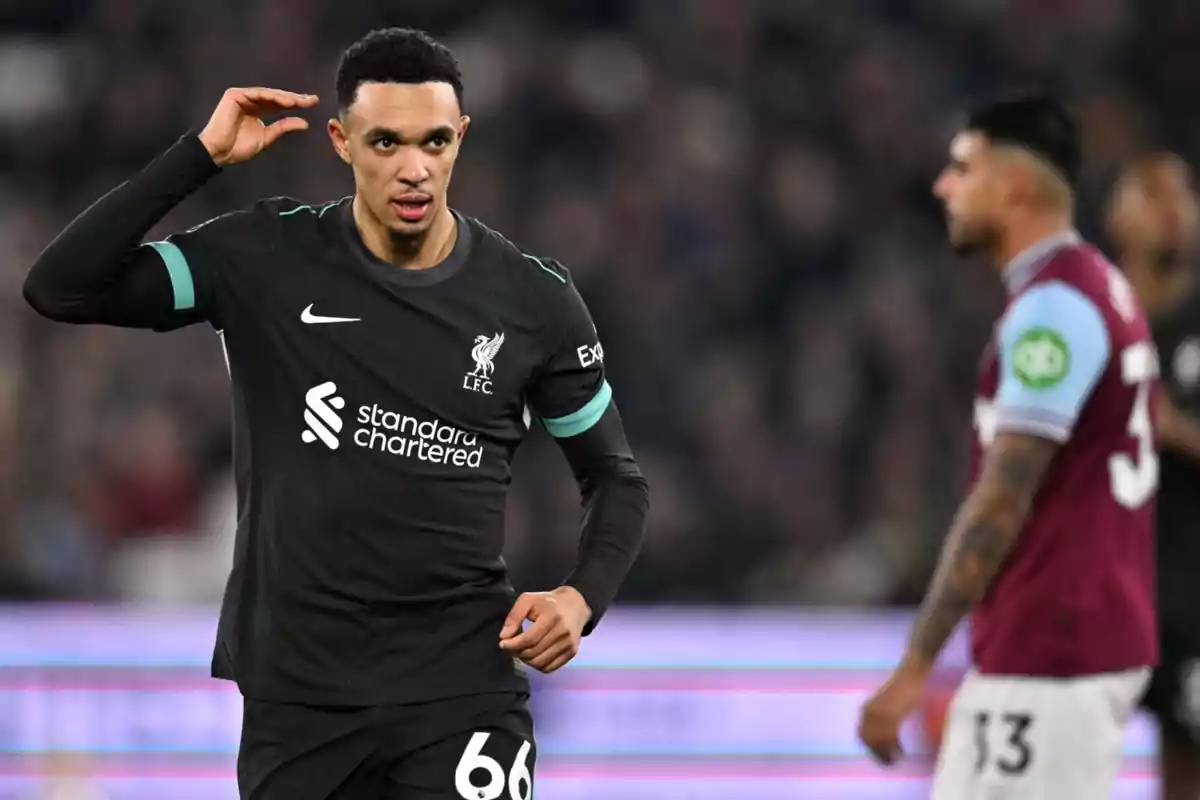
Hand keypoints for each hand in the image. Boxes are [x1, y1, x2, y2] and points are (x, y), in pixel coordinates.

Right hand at [198, 87, 317, 166]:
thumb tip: (305, 123)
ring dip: (285, 97)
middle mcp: (251, 101)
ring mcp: (243, 97)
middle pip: (276, 97)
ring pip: (268, 94)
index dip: (296, 104)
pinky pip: (257, 94)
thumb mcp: (267, 137)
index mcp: (258, 110)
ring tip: (300, 102)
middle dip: (295, 98)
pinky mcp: (235, 95)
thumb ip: (283, 128)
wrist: (220, 152)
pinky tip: (286, 102)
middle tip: (312, 100)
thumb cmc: (239, 148)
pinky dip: (272, 96)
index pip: (280, 104)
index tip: (313, 104)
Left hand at [498, 587, 591, 673]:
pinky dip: (537, 665)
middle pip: (533, 652)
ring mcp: (568, 644)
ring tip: (522, 651)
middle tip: (512, 646)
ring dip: (526, 660)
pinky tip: (533, 656)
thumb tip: (504, 636)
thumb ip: (514, 616)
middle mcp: (562, 632)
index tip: (503, 643)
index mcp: (552, 617)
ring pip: (540, 663)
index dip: (513, 644)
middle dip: (518, 652)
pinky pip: (549, 668)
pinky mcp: (571, 652)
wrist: (575, 606)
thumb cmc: (547, 602)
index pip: (529, 639)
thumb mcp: (528, 600)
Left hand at [858, 661, 929, 765]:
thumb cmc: (902, 688)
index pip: (862, 735)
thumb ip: (881, 716)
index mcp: (866, 709)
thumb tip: (882, 735)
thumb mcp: (887, 704)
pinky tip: (901, 751)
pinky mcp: (893, 714)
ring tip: (895, 761)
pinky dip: (894, 748)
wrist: (911, 674)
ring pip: (879, 741)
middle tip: (889, 763)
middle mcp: (870, 712)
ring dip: (886, 754)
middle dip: (878, 754)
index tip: (880, 757)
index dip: (870, 748)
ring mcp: (881, 713)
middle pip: (869, 741)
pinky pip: (890, 737)